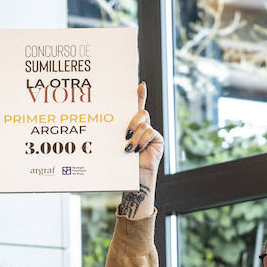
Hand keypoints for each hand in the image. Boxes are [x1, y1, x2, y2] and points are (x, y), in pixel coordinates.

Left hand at [118, 82, 162, 219]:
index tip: (139, 85)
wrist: (131, 181)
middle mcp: (142, 128)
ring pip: (144, 123)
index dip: (139, 95)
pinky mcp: (158, 140)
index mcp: (130, 127)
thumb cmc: (120, 164)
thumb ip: (117, 131)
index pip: (135, 107)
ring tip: (128, 148)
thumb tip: (108, 117)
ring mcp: (150, 134)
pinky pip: (150, 132)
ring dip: (134, 135)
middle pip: (140, 112)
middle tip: (124, 132)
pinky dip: (141, 140)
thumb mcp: (115, 144)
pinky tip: (136, 150)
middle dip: (132, 119)